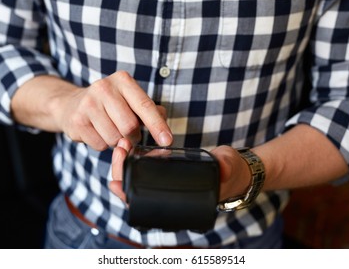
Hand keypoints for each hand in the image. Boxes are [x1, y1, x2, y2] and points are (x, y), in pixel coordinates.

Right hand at [54, 71, 172, 150]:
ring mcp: (88, 104)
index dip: (158, 126)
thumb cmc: (109, 104)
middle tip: (130, 135)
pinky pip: (99, 145)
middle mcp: (104, 88)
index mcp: (123, 80)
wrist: (71, 104)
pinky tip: (97, 132)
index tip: (167, 141)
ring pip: (114, 138)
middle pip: (129, 126)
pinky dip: (102, 145)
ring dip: (117, 142)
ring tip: (111, 131)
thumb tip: (165, 133)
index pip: (145, 106)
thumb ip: (151, 112)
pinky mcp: (77, 121)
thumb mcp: (130, 100)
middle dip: (133, 137)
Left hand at [109, 144, 251, 204]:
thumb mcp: (229, 166)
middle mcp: (169, 197)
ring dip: (125, 162)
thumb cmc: (231, 172)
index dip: (128, 196)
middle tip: (121, 148)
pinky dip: (135, 158)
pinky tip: (132, 146)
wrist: (234, 171)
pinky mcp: (166, 172)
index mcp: (180, 202)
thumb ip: (225, 167)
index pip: (147, 205)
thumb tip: (222, 169)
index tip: (115, 182)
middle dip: (122, 170)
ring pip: (135, 179)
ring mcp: (165, 185)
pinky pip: (144, 168)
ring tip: (124, 143)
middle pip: (133, 190)